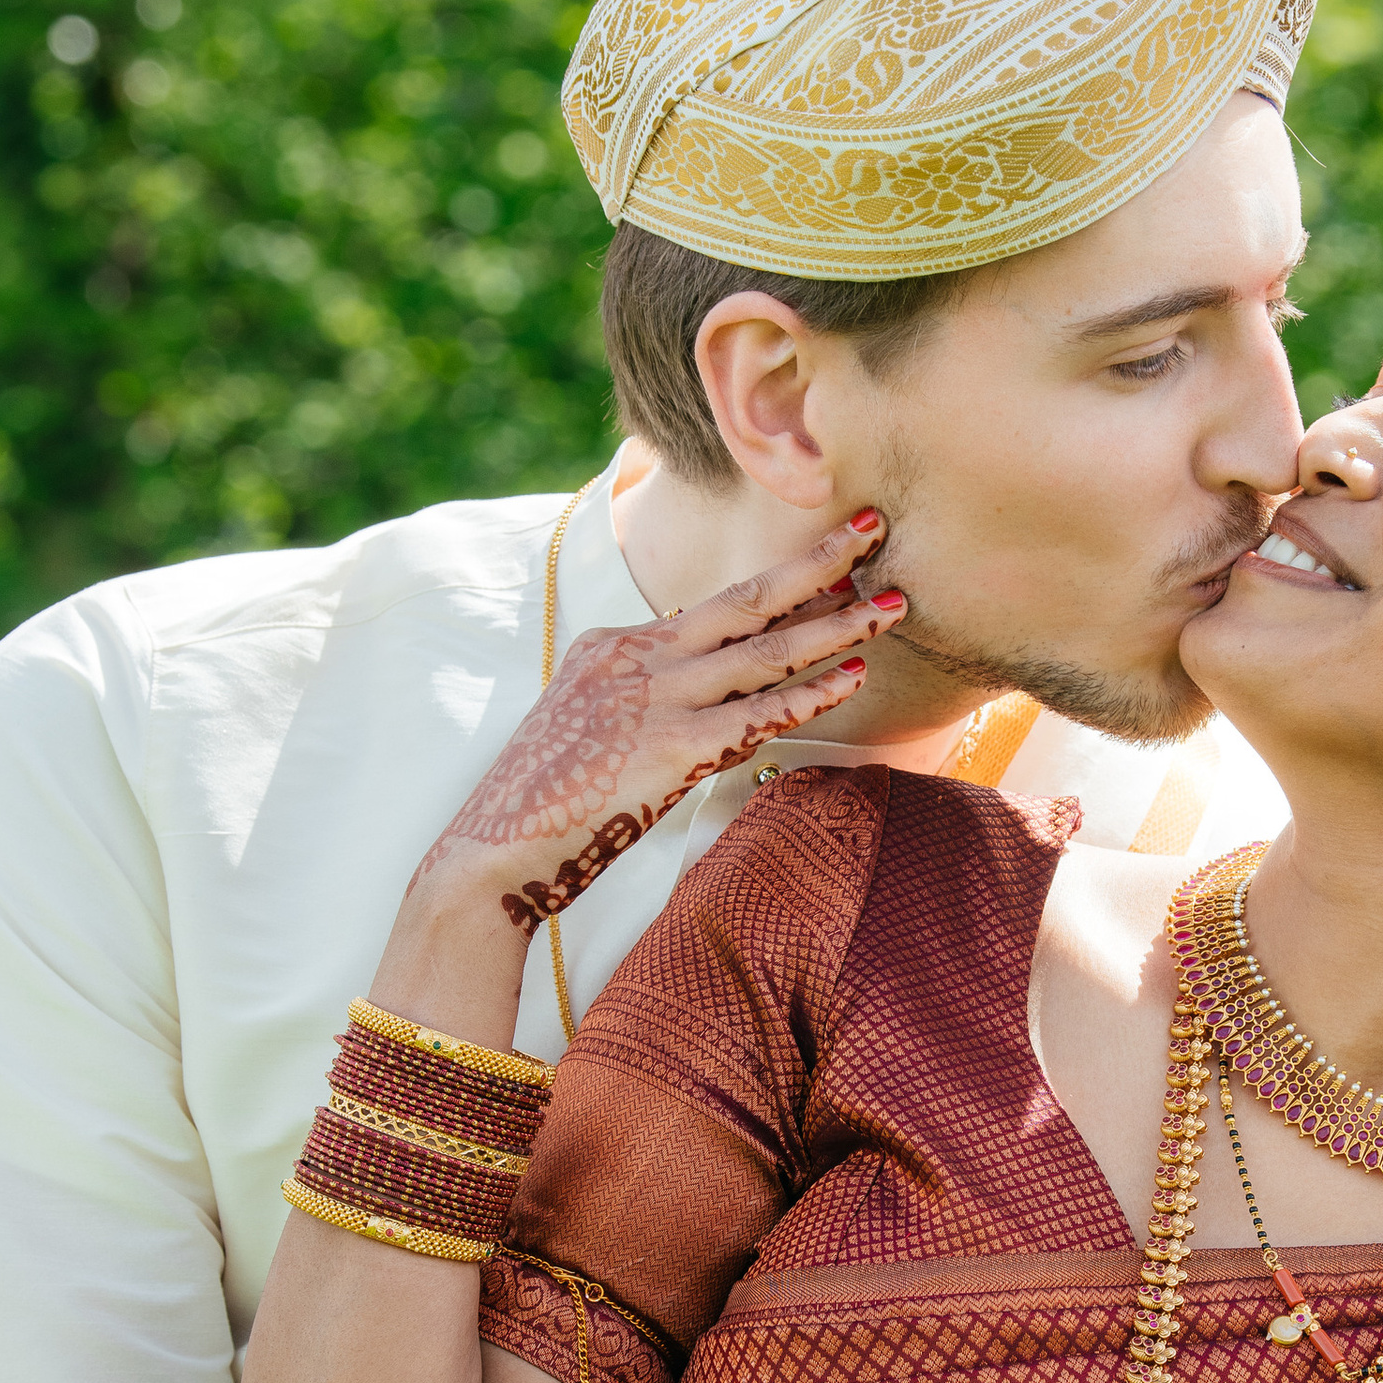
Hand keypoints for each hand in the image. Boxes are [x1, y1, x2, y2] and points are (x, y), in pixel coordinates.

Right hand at [368, 513, 906, 1040]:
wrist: (491, 854)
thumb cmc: (544, 807)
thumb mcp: (589, 731)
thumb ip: (644, 705)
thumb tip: (708, 702)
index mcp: (614, 648)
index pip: (712, 607)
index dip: (779, 582)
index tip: (830, 555)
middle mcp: (635, 659)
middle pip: (744, 599)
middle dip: (816, 563)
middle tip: (874, 529)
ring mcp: (652, 699)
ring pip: (763, 650)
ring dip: (835, 626)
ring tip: (892, 604)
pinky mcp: (668, 748)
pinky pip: (757, 714)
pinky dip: (809, 694)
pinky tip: (853, 676)